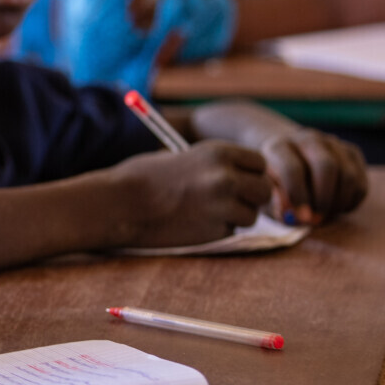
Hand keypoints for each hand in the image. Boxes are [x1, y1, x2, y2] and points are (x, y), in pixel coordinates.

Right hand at [118, 141, 274, 246]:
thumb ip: (216, 166)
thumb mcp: (185, 157)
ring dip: (235, 217)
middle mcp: (226, 177)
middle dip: (251, 197)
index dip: (251, 172)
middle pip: (264, 190)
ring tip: (204, 212)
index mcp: (218, 152)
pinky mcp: (215, 231)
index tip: (239, 179)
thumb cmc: (145, 178)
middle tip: (230, 201)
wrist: (121, 203)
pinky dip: (217, 230)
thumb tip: (245, 178)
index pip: (259, 163)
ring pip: (251, 215)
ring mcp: (222, 206)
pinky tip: (192, 223)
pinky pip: (230, 231)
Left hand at [259, 129, 367, 223]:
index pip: (292, 168)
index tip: (302, 218)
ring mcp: (333, 143)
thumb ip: (274, 204)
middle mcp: (308, 139)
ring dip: (338, 202)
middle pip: (327, 166)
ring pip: (348, 176)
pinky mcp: (352, 153)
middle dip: (324, 198)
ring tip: (323, 215)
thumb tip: (289, 213)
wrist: (290, 162)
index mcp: (280, 147)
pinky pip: (360, 183)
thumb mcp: (267, 194)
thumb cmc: (275, 184)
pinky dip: (350, 202)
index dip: (298, 196)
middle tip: (317, 220)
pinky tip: (334, 207)